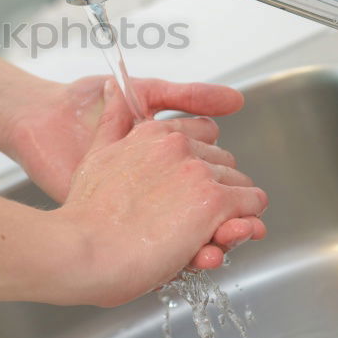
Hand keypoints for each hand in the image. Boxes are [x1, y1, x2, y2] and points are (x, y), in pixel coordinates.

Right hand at [49, 80, 267, 306]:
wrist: (84, 250)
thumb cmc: (86, 214)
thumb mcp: (95, 156)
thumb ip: (112, 121)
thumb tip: (112, 86)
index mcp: (154, 133)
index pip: (202, 135)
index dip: (199, 164)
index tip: (187, 186)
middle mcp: (180, 146)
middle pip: (224, 163)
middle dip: (217, 188)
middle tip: (196, 217)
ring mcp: (198, 173)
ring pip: (241, 184)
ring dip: (233, 209)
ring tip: (209, 232)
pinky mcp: (214, 203)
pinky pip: (253, 203)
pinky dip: (246, 222)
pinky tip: (224, 235)